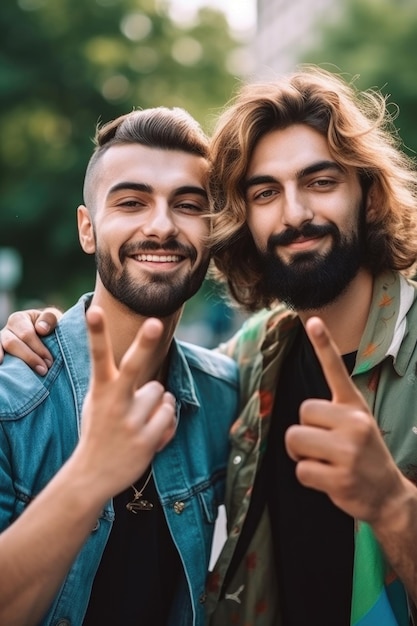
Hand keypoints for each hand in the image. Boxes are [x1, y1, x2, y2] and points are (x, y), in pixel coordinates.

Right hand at [0, 307, 60, 373]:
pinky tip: (3, 367)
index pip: (26, 334)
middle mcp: (7, 330)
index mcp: (19, 319)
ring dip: (15, 363)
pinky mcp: (1, 352)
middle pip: (11, 343)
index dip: (38, 349)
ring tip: (25, 374)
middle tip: (43, 370)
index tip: (49, 362)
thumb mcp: (53, 319)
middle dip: (29, 357)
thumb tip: (41, 329)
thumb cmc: (49, 326)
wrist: (45, 334)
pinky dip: (0, 358)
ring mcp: (1, 342)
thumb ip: (49, 319)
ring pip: (3, 349)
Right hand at [74, 306, 175, 501]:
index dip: (96, 333)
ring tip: (140, 419)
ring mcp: (130, 422)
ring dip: (157, 403)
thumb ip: (118, 384)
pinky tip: (150, 433)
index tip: (94, 311)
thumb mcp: (97, 402)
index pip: (98, 356)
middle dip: (143, 344)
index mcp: (100, 389)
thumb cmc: (98, 431)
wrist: (90, 475)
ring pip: (161, 393)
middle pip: (134, 366)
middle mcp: (114, 402)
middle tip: (154, 322)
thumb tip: (156, 383)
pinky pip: (169, 415)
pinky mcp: (146, 440)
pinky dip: (165, 421)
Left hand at [285, 316, 406, 524]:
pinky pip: (301, 470)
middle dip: (304, 432)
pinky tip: (329, 479)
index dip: (324, 345)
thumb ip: (334, 412)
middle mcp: (354, 423)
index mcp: (355, 407)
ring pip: (294, 439)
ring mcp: (349, 450)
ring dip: (302, 454)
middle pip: (301, 412)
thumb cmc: (363, 456)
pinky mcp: (340, 477)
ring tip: (324, 461)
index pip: (336, 370)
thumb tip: (305, 411)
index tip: (312, 321)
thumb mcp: (357, 425)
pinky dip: (308, 477)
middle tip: (324, 446)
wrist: (388, 496)